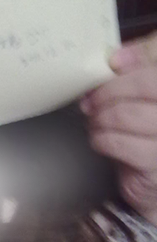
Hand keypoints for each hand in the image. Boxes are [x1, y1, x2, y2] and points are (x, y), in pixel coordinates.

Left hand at [80, 31, 156, 225]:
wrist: (156, 187)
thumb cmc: (149, 139)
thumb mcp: (144, 102)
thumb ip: (136, 74)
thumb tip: (117, 55)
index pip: (154, 68)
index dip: (130, 64)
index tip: (109, 67)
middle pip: (145, 85)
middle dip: (108, 91)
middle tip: (91, 101)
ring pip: (127, 114)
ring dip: (101, 118)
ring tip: (96, 123)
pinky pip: (120, 143)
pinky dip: (102, 139)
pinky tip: (100, 140)